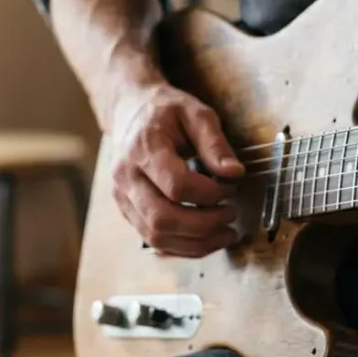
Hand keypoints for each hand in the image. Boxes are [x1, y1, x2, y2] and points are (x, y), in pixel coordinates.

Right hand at [109, 84, 243, 257]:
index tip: (231, 187)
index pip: (176, 185)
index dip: (210, 194)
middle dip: (204, 225)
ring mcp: (122, 196)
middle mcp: (127, 176)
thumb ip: (215, 143)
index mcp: (144, 147)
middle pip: (163, 218)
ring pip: (156, 235)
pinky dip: (182, 246)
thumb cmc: (166, 111)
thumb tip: (235, 173)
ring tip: (225, 233)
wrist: (130, 110)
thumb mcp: (196, 113)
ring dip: (195, 243)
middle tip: (231, 215)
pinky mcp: (126, 210)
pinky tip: (205, 239)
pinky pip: (153, 239)